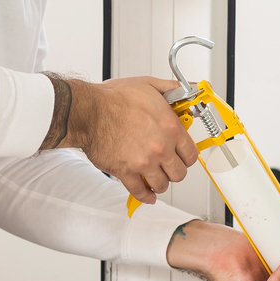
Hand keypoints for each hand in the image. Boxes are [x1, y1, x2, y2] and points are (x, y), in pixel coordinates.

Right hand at [64, 77, 198, 204]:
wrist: (88, 112)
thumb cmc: (114, 99)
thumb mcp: (148, 85)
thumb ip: (172, 89)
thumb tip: (190, 89)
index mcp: (169, 128)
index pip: (191, 154)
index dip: (186, 156)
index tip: (182, 155)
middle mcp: (160, 148)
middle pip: (179, 173)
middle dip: (174, 170)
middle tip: (168, 166)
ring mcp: (143, 162)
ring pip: (162, 185)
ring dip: (160, 182)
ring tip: (156, 176)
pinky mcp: (126, 172)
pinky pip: (140, 192)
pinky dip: (145, 196)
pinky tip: (147, 194)